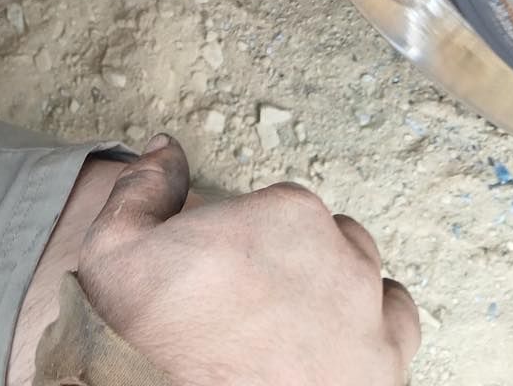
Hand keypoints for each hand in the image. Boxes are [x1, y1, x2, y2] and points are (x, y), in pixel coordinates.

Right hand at [78, 136, 419, 385]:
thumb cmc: (153, 337)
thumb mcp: (114, 246)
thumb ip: (143, 183)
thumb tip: (165, 148)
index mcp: (289, 212)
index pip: (286, 209)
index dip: (252, 238)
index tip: (229, 271)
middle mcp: (343, 256)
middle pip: (333, 239)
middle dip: (300, 261)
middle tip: (260, 299)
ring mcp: (371, 316)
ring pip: (368, 280)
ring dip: (343, 290)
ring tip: (302, 320)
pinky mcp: (384, 364)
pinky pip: (398, 325)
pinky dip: (374, 329)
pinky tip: (337, 342)